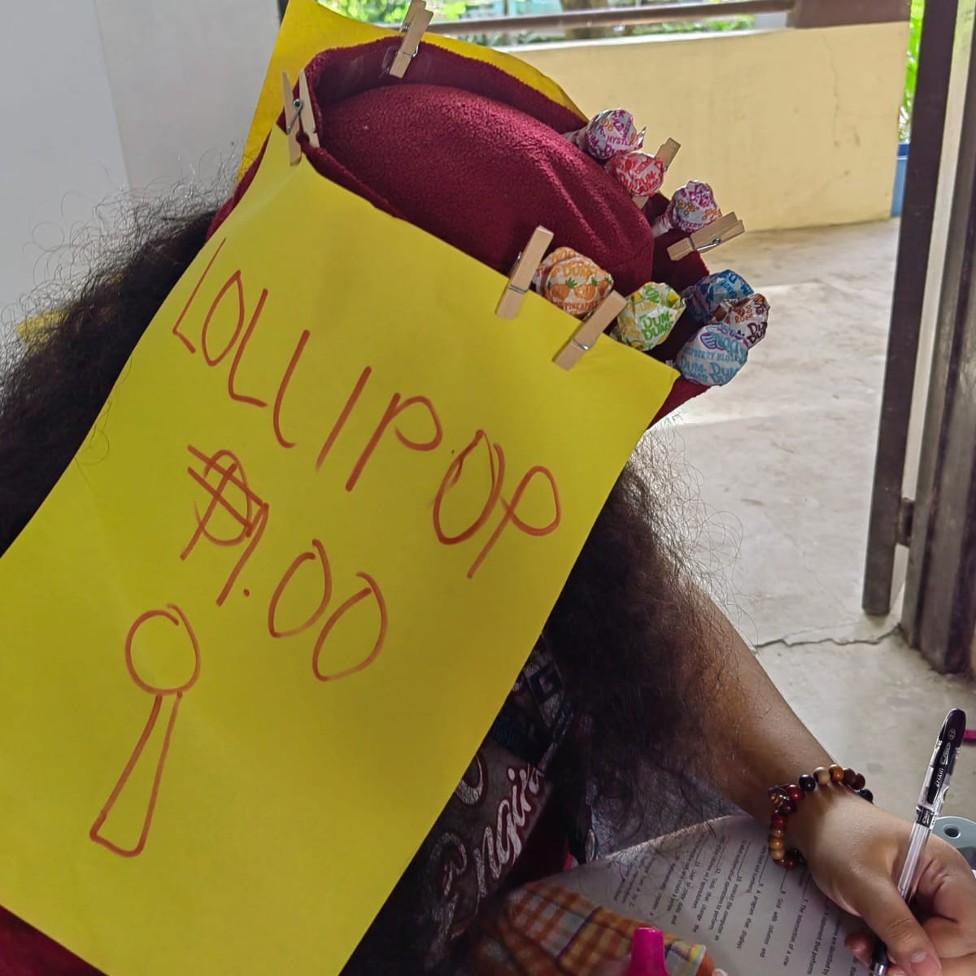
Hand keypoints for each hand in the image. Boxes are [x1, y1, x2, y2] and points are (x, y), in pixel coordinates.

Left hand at [792, 789, 975, 975]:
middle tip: (887, 966)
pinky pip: (919, 947)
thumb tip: (926, 968)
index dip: (938, 949)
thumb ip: (894, 924)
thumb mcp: (862, 880)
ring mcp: (934, 902)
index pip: (967, 928)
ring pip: (943, 953)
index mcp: (947, 869)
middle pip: (966, 948)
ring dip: (907, 963)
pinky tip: (867, 945)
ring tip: (868, 950)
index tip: (899, 953)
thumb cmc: (838, 836)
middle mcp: (949, 888)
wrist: (815, 822)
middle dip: (926, 963)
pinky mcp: (916, 913)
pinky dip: (896, 955)